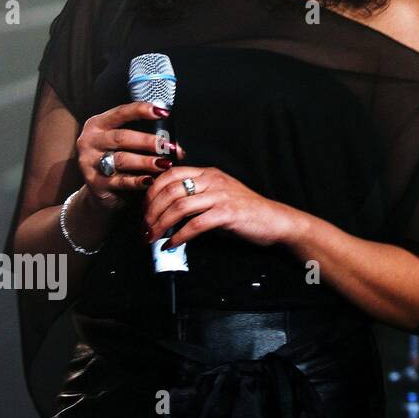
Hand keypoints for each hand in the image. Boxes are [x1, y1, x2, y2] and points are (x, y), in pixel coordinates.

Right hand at [77, 101, 186, 211]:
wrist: (98, 188)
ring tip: (165, 164)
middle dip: (147, 141)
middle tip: (168, 145)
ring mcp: (89, 162)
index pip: (120, 113)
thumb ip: (145, 139)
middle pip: (121, 137)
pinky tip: (151, 180)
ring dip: (146, 161)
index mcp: (99, 124)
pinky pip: (120, 181)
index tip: (162, 112)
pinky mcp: (94, 182)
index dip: (141, 110)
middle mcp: (90, 140)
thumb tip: (176, 146)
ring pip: (121, 159)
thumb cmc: (119, 158)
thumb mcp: (127, 144)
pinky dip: (137, 181)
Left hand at [142, 166, 301, 248]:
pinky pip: (195, 224)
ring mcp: (221, 196)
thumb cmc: (245, 212)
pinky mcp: (227, 213)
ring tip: (153, 238)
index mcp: (209, 173)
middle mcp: (213, 181)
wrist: (275, 220)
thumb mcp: (219, 196)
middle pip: (170, 191)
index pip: (170, 174)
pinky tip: (172, 244)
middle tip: (144, 228)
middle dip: (151, 211)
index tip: (144, 209)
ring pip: (179, 207)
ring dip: (160, 224)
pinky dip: (179, 236)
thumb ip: (196, 198)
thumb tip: (165, 211)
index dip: (151, 191)